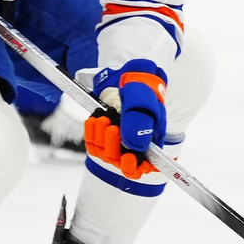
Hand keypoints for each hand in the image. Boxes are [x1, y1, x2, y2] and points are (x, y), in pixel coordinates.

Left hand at [84, 60, 167, 178]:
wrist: (127, 75)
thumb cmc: (142, 87)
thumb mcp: (143, 101)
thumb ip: (140, 123)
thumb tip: (134, 146)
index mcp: (151, 141)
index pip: (145, 166)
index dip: (136, 168)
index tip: (129, 158)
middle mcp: (135, 146)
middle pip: (121, 162)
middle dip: (113, 145)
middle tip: (113, 126)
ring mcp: (118, 142)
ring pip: (105, 154)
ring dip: (101, 136)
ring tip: (105, 116)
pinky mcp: (102, 137)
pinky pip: (92, 145)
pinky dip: (91, 132)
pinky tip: (96, 118)